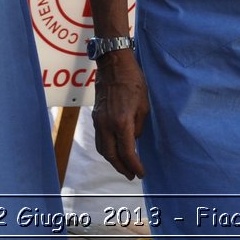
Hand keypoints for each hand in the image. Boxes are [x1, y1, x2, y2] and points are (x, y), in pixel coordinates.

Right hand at [92, 51, 148, 179]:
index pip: (127, 153)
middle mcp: (107, 125)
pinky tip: (115, 150)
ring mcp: (99, 121)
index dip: (135, 166)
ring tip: (123, 166)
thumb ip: (139, 127)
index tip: (141, 173)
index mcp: (122, 122)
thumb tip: (133, 139)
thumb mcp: (144, 105)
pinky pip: (99, 139)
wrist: (113, 64)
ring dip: (112, 160)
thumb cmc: (133, 81)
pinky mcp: (96, 116)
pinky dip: (107, 149)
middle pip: (111, 155)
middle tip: (131, 175)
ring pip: (102, 149)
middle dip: (121, 168)